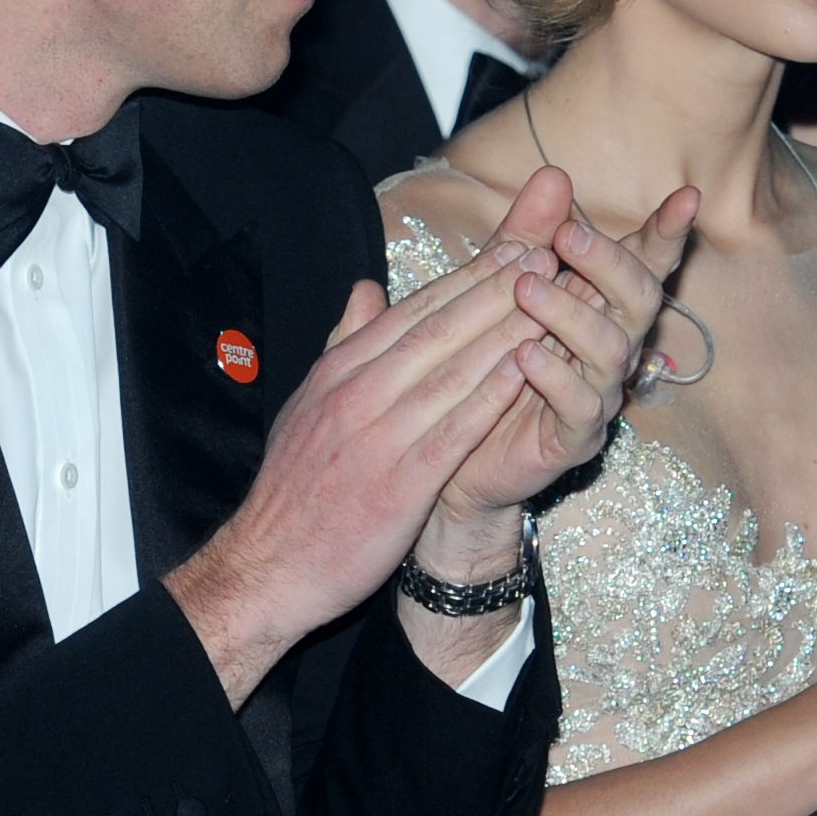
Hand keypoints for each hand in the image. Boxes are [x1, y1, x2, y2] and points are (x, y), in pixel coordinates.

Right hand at [163, 232, 566, 699]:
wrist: (266, 568)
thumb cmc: (293, 492)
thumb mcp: (307, 407)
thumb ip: (343, 346)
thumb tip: (365, 290)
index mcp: (339, 373)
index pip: (411, 312)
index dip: (466, 278)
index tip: (509, 248)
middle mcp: (357, 395)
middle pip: (437, 329)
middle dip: (494, 287)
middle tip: (543, 249)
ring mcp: (377, 438)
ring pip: (451, 371)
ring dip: (504, 330)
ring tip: (549, 296)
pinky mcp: (398, 485)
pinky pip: (453, 431)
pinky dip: (489, 397)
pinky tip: (523, 369)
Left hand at [427, 163, 702, 552]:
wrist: (448, 449)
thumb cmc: (480, 360)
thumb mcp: (496, 288)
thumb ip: (526, 234)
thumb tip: (554, 173)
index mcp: (598, 307)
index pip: (643, 264)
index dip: (665, 234)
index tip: (685, 197)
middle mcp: (609, 349)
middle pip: (641, 301)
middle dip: (612, 263)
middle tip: (569, 235)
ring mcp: (596, 396)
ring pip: (611, 350)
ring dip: (571, 314)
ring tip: (526, 287)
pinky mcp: (572, 440)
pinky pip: (579, 407)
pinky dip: (555, 377)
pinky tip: (524, 355)